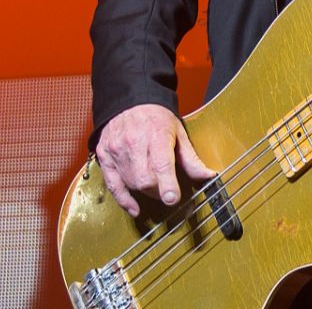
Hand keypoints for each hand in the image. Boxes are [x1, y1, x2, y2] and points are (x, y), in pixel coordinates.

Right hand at [93, 103, 216, 217]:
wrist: (129, 102)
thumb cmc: (157, 118)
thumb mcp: (179, 132)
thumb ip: (191, 158)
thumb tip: (207, 176)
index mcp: (156, 135)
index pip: (161, 164)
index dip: (167, 185)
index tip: (173, 198)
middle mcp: (134, 143)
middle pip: (144, 179)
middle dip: (158, 191)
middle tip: (167, 191)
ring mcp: (116, 151)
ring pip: (130, 183)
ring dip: (145, 192)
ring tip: (154, 188)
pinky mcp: (105, 157)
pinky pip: (112, 185)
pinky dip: (124, 200)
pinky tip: (134, 208)